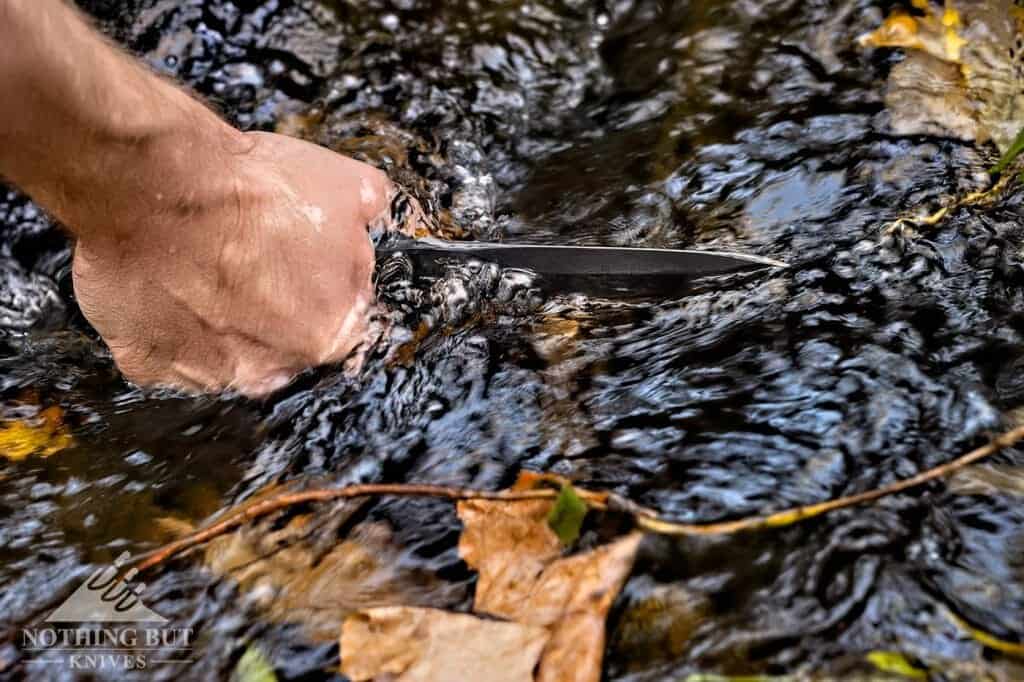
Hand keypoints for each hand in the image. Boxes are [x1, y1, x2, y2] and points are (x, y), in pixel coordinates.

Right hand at [71, 131, 391, 395]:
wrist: (158, 191)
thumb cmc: (254, 192)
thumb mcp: (345, 183)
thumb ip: (368, 209)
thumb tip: (372, 209)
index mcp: (332, 333)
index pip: (339, 318)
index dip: (319, 278)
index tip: (297, 252)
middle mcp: (274, 368)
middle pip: (282, 338)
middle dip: (270, 300)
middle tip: (247, 252)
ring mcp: (208, 374)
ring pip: (221, 347)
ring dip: (216, 314)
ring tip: (199, 262)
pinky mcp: (150, 365)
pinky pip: (163, 348)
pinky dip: (163, 318)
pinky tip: (162, 279)